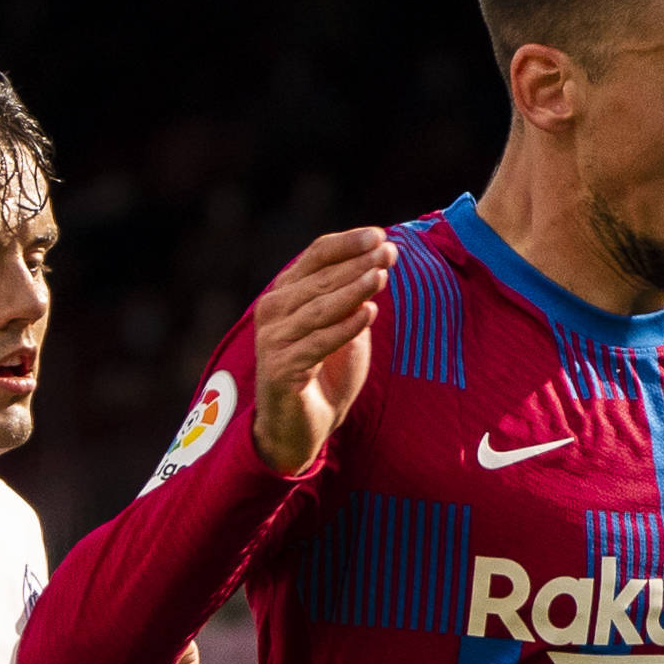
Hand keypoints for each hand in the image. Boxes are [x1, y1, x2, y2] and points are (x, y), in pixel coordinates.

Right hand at [252, 227, 391, 477]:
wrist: (301, 427)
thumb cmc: (324, 374)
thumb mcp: (343, 329)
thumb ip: (352, 299)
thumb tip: (378, 263)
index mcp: (285, 293)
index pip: (316, 256)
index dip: (348, 244)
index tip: (381, 236)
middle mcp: (273, 311)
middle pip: (320, 278)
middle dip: (358, 263)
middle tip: (390, 252)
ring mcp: (274, 340)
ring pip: (319, 308)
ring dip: (353, 290)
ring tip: (382, 276)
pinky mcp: (281, 369)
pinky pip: (318, 343)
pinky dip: (345, 328)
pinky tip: (370, 313)